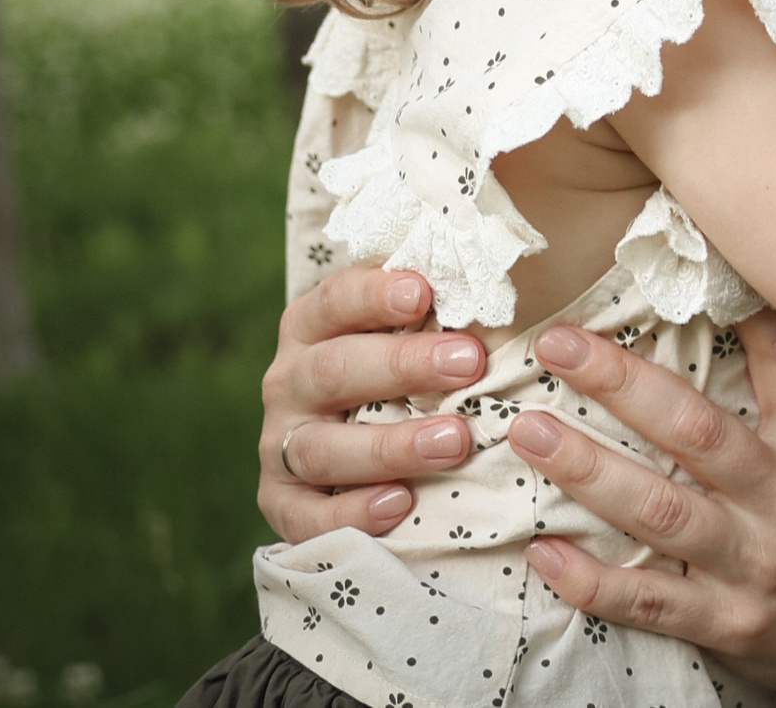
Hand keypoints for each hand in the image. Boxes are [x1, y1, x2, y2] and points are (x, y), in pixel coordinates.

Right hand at [257, 267, 487, 542]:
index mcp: (315, 326)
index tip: (424, 292)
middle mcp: (290, 382)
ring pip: (323, 447)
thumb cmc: (405, 370)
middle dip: (403, 366)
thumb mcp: (413, 329)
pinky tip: (400, 504)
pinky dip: (350, 514)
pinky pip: (306, 516)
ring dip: (390, 445)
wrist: (356, 453)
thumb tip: (493, 257)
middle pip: (334, 370)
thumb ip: (437, 303)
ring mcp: (282, 445)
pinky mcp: (284, 504)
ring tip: (455, 441)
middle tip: (469, 362)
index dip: (375, 294)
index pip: (337, 300)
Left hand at [505, 312, 775, 707]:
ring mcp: (755, 565)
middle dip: (620, 382)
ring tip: (530, 431)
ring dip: (588, 470)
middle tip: (558, 342)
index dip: (735, 304)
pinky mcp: (727, 623)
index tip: (680, 260)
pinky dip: (592, 582)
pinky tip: (545, 553)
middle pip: (693, 430)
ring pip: (658, 512)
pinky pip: (648, 602)